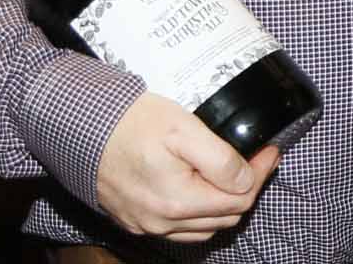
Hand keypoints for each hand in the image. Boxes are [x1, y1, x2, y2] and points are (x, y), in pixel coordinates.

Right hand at [95, 93, 278, 242]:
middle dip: (246, 188)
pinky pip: (178, 228)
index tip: (270, 150)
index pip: (240, 200)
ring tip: (231, 172)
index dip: (260, 174)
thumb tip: (246, 179)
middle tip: (254, 158)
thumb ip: (220, 159)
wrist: (83, 128)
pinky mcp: (134, 220)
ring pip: (204, 227)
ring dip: (224, 204)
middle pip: (225, 217)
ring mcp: (146, 225)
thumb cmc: (131, 124)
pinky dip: (199, 212)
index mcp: (178, 202)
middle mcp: (161, 222)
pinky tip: (202, 188)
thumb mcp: (184, 130)